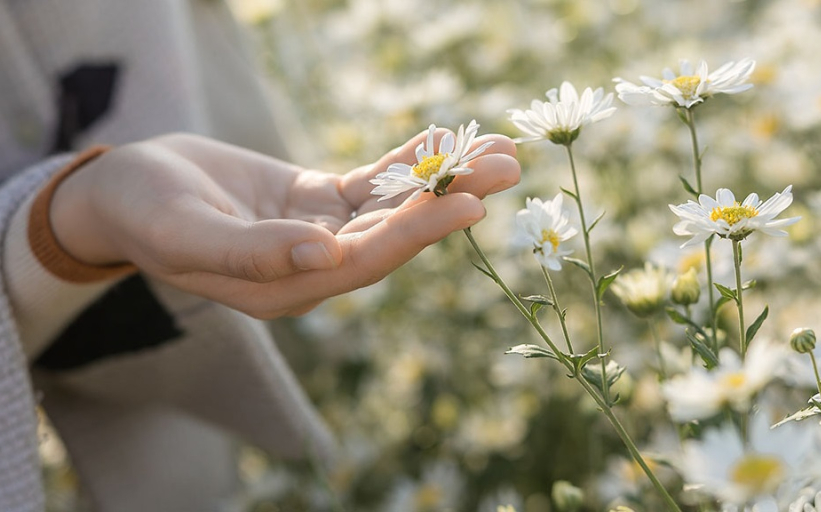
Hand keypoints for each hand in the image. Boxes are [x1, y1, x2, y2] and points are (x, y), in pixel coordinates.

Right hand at [50, 131, 519, 316]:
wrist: (126, 193)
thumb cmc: (142, 213)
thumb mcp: (183, 231)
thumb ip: (251, 253)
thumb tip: (326, 259)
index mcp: (284, 288)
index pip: (363, 262)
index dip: (415, 233)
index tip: (468, 204)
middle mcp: (312, 266)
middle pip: (393, 234)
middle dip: (451, 200)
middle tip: (510, 165)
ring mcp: (318, 234)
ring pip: (391, 206)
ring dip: (444, 177)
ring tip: (501, 149)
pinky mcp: (316, 204)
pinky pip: (370, 183)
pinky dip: (406, 160)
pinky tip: (445, 135)